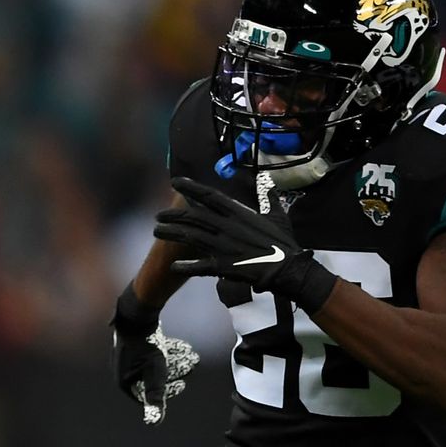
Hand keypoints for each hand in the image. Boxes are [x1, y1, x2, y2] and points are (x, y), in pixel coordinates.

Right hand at [111, 286, 198, 424]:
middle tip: (191, 364)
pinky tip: (181, 346)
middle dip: (175, 372)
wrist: (137, 315)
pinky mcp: (134, 342)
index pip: (146, 395)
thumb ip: (155, 398)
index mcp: (124, 382)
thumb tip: (154, 423)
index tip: (182, 383)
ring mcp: (128, 355)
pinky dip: (168, 351)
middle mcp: (123, 370)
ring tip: (191, 354)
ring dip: (175, 360)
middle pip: (153, 378)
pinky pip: (152, 352)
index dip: (167, 391)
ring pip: (155, 363)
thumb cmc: (145, 348)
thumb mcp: (154, 375)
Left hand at [155, 177, 337, 312]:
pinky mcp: (223, 266)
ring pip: (190, 238)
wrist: (288, 268)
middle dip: (173, 215)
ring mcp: (223, 247)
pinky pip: (200, 266)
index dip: (190, 188)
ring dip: (171, 234)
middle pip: (193, 217)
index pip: (209, 196)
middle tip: (158, 215)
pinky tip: (173, 266)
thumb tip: (265, 178)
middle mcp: (227, 227)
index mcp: (238, 213)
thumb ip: (268, 195)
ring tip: (156, 232)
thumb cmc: (283, 242)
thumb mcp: (277, 214)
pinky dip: (186, 266)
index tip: (175, 182)